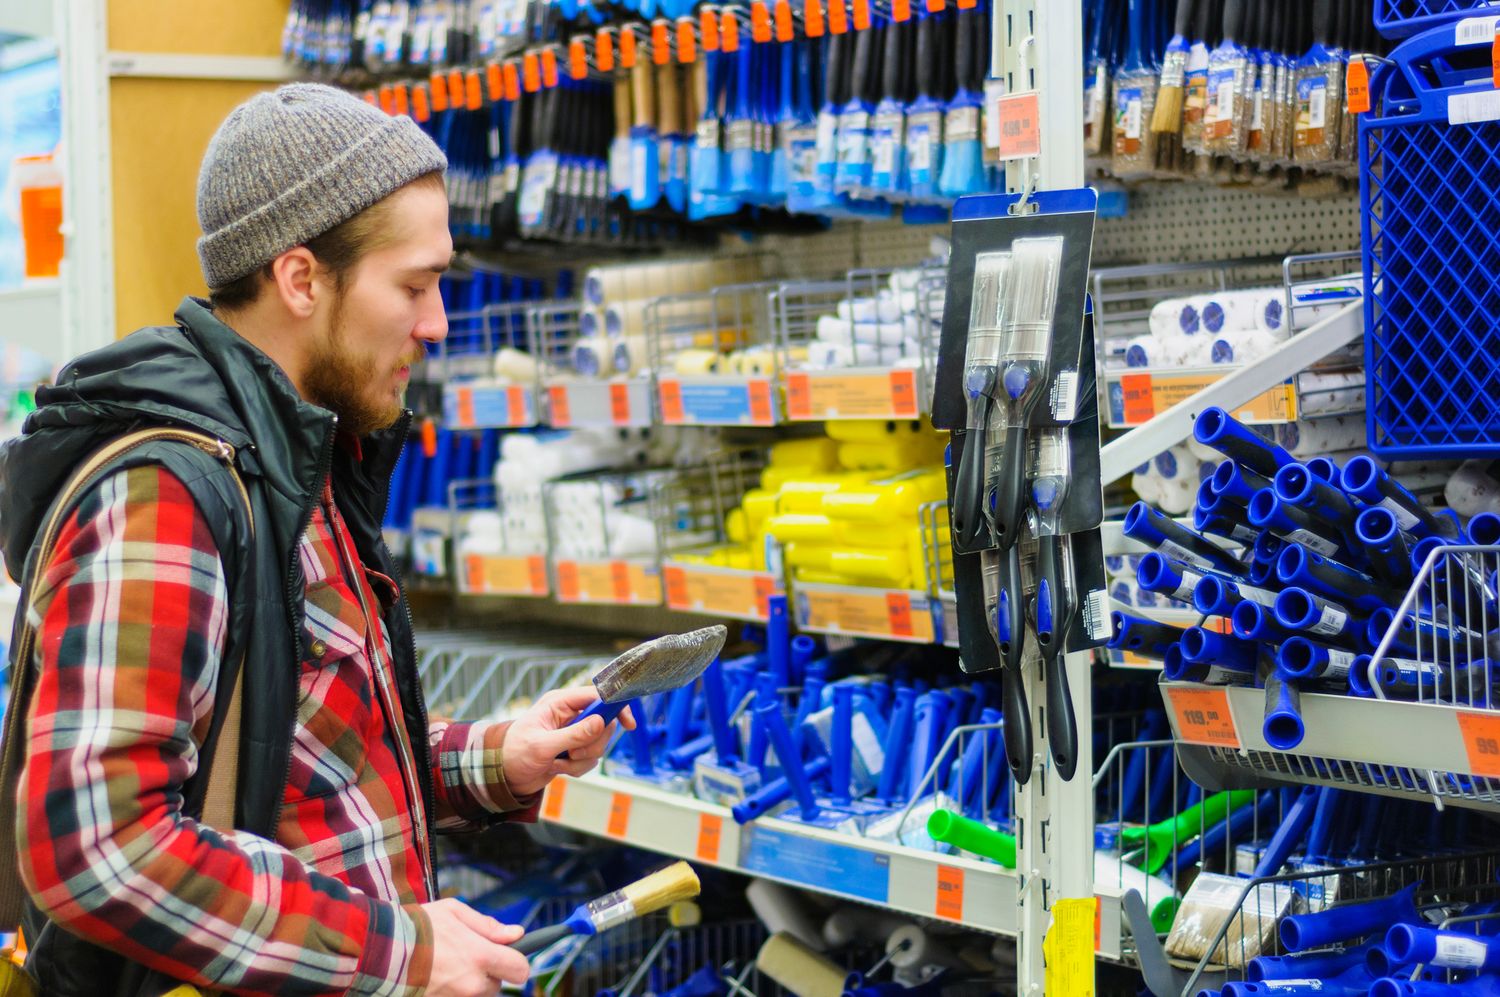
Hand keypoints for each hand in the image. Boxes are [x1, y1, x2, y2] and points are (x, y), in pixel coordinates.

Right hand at [420, 898, 528, 995]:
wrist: (379, 951)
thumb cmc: (417, 927)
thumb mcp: (454, 912)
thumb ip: (488, 925)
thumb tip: (516, 933)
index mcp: (480, 957)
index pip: (520, 970)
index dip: (516, 961)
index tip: (508, 954)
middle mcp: (472, 984)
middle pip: (497, 986)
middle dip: (488, 972)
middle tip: (467, 955)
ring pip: (477, 994)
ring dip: (471, 983)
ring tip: (448, 965)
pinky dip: (453, 990)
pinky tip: (438, 976)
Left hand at [502, 686, 634, 796]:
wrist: (502, 776)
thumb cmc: (513, 754)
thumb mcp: (542, 745)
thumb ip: (573, 734)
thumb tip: (601, 722)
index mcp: (560, 703)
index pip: (597, 696)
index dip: (615, 707)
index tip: (628, 723)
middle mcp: (568, 715)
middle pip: (603, 724)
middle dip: (592, 744)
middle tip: (573, 753)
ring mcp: (572, 733)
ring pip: (598, 744)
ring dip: (582, 759)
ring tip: (560, 762)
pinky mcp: (573, 749)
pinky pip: (590, 759)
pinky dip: (577, 768)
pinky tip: (558, 768)